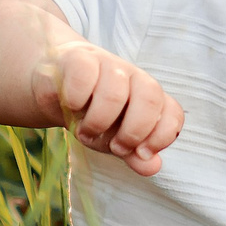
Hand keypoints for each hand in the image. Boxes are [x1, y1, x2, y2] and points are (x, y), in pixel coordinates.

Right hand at [34, 41, 185, 176]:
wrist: (52, 87)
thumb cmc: (89, 113)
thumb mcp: (112, 139)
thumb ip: (133, 154)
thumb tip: (153, 167)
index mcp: (148, 97)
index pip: (172, 112)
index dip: (162, 136)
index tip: (141, 154)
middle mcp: (133, 77)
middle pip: (151, 96)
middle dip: (134, 131)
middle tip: (114, 148)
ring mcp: (108, 64)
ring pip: (115, 91)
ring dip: (98, 121)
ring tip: (85, 132)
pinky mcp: (80, 58)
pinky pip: (85, 76)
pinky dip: (77, 99)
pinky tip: (71, 107)